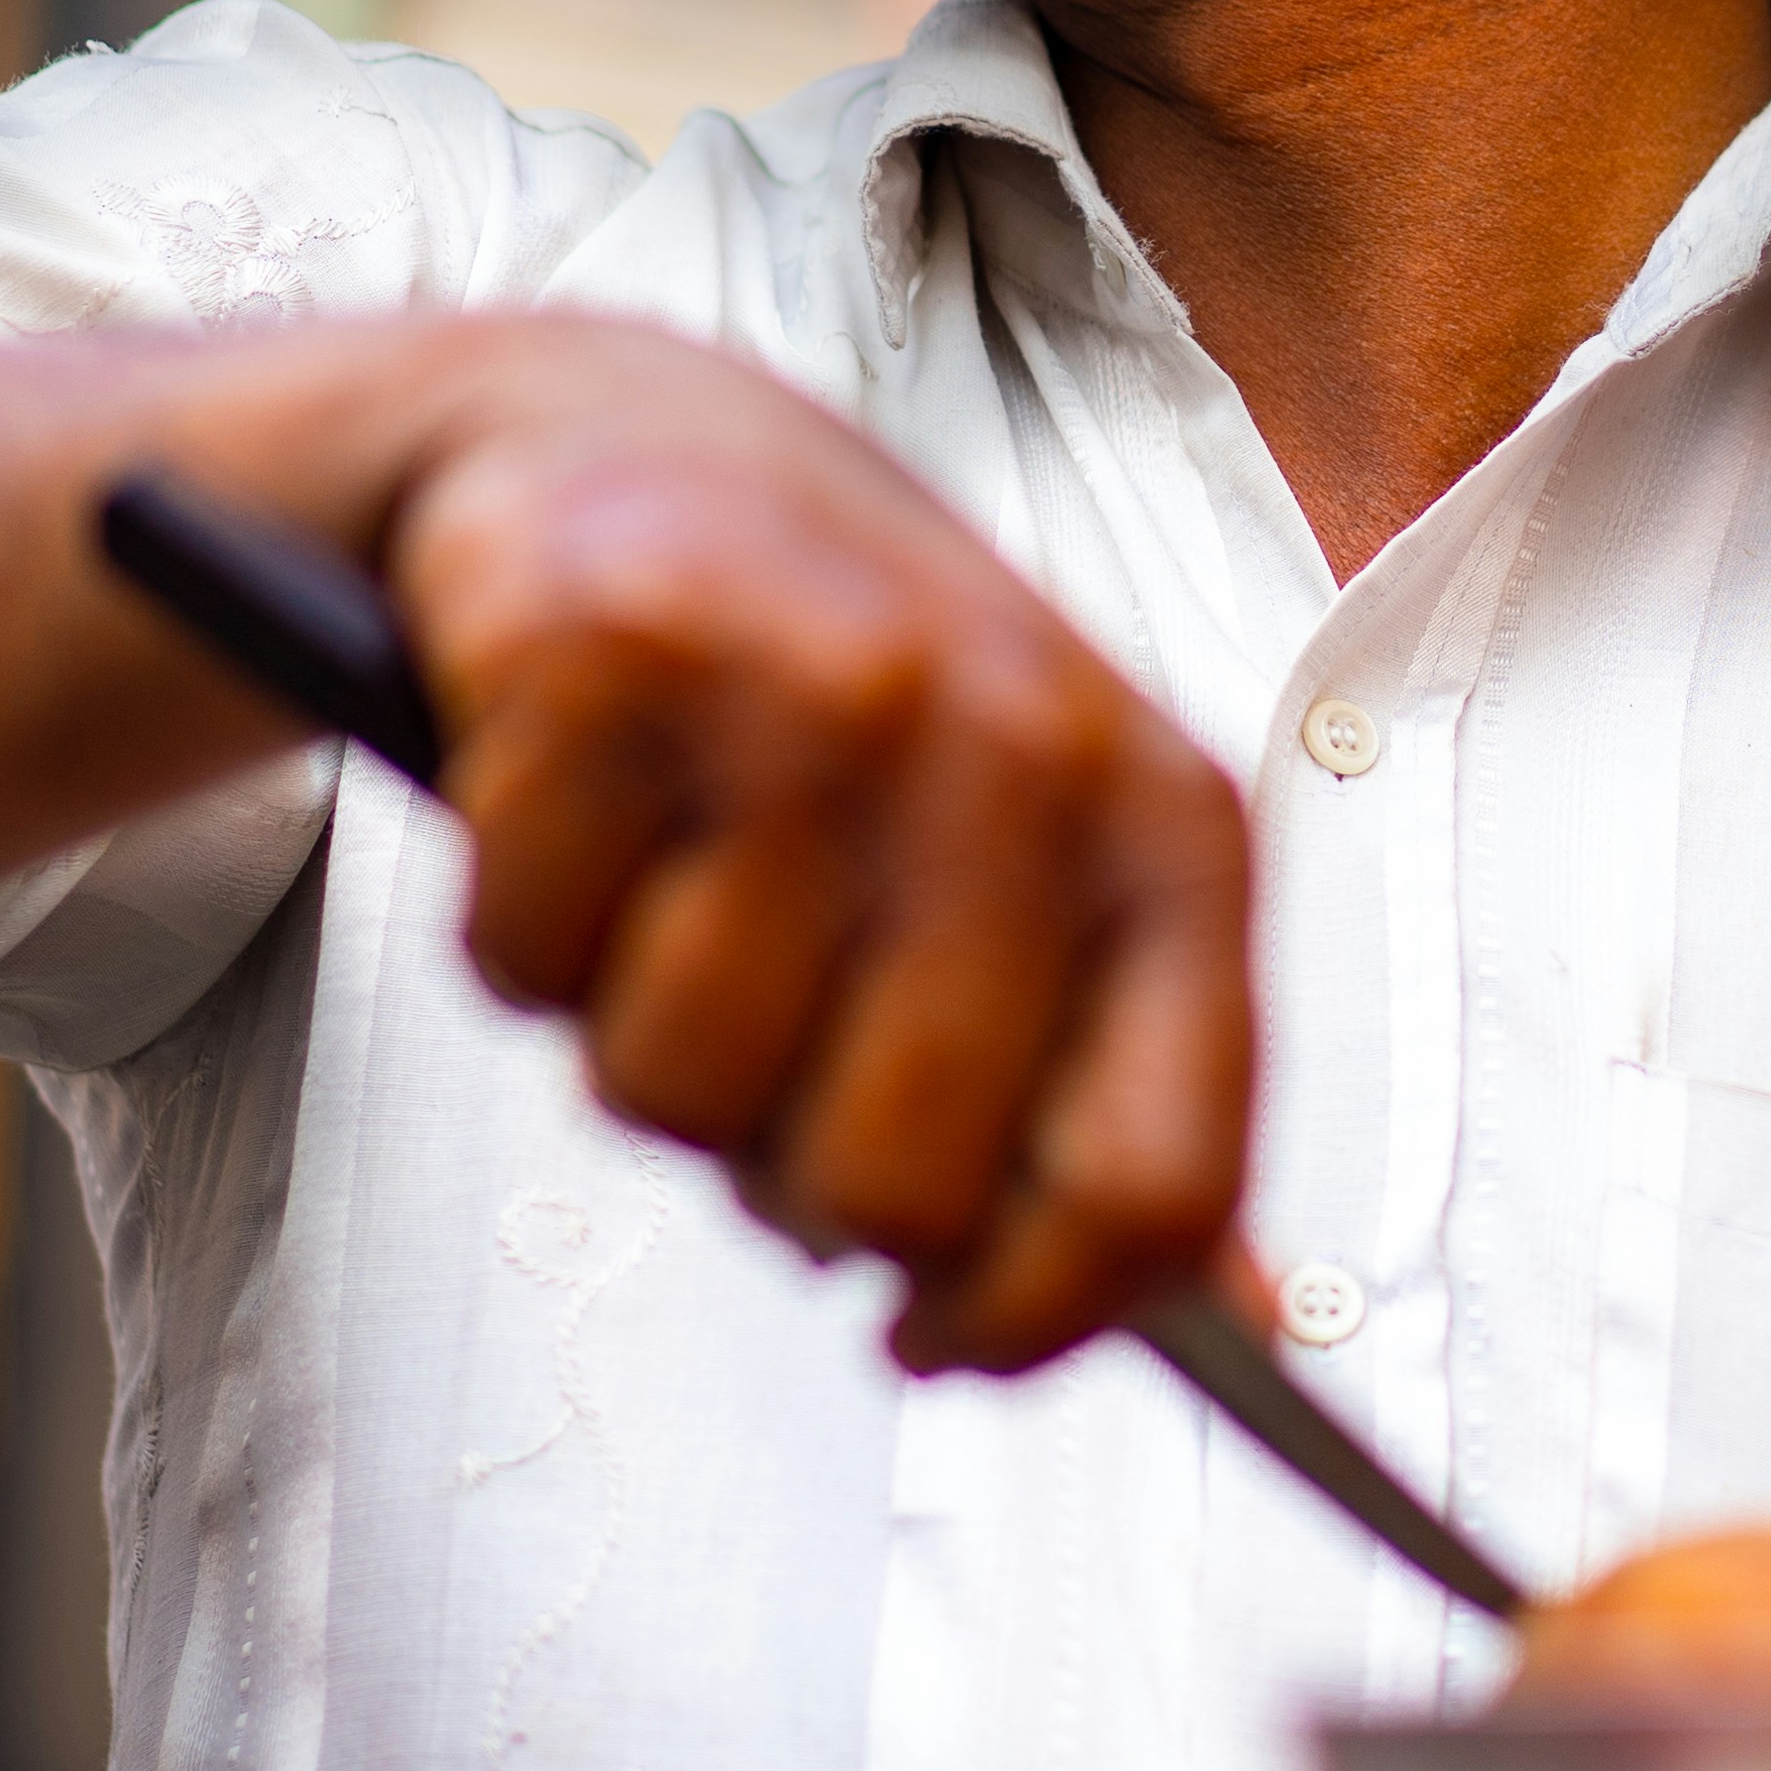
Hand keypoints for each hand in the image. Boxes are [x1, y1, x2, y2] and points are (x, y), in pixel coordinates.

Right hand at [381, 317, 1252, 1372]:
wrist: (627, 436)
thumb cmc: (844, 700)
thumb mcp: (1049, 866)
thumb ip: (1133, 1084)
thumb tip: (1252, 1328)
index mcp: (1166, 825)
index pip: (1151, 1184)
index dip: (1027, 1317)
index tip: (930, 1333)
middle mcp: (1017, 740)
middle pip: (896, 1185)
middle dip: (791, 1181)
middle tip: (758, 1066)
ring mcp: (815, 681)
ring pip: (680, 1084)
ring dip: (633, 1044)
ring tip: (664, 902)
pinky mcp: (610, 641)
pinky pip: (524, 954)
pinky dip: (518, 929)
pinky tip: (571, 816)